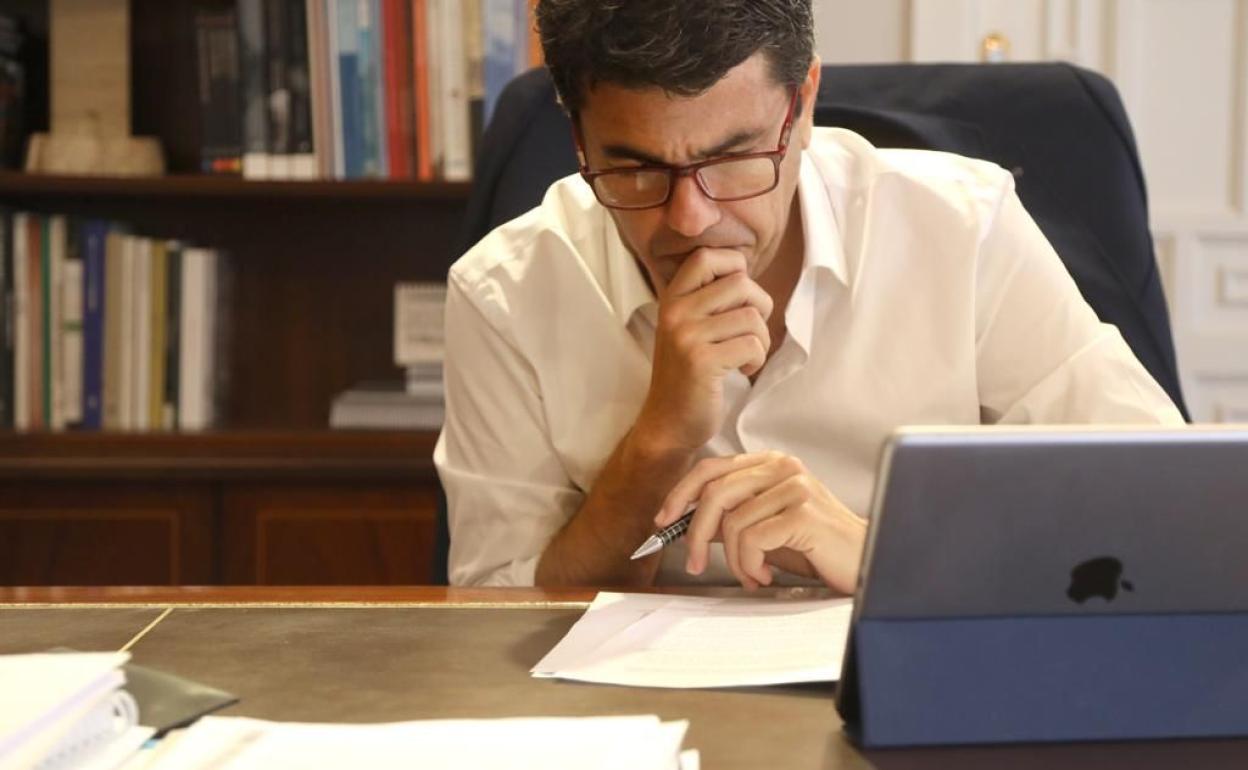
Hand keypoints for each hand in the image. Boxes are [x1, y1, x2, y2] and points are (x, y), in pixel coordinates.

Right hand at [634, 249, 773, 453]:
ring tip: (745, 356)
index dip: (735, 267)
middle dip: (760, 307)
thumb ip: (707, 300)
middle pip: (741, 284)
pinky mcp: (702, 362)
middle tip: (750, 333)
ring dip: (761, 340)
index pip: (707, 256)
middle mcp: (675, 312)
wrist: (667, 424)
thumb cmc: (688, 376)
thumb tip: (745, 271)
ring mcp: (686, 336)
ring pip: (752, 317)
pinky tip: (741, 371)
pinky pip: (752, 345)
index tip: (739, 297)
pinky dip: (756, 360)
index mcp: (672, 299)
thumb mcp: (687, 328)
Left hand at [655, 451, 867, 592]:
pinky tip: (765, 575)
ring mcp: (794, 486)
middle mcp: (783, 467)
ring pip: (732, 522)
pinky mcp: (802, 512)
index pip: (711, 467)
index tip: (665, 521)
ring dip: (734, 560)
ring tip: (751, 575)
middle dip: (695, 533)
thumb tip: (687, 521)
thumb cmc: (816, 549)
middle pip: (714, 492)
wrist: (866, 564)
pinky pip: (751, 540)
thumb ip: (733, 516)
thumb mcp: (766, 527)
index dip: (681, 493)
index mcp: (772, 463)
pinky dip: (750, 565)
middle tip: (694, 563)